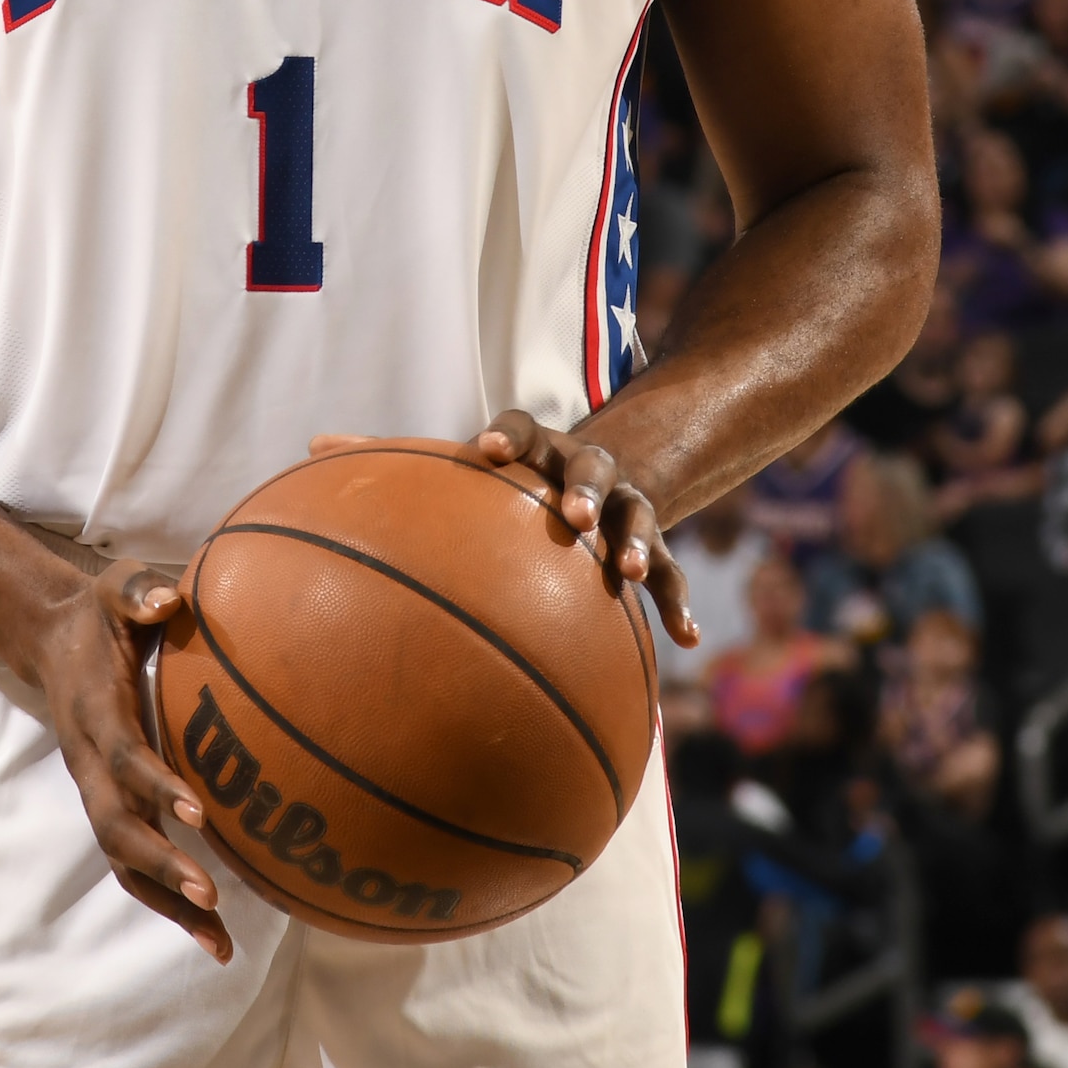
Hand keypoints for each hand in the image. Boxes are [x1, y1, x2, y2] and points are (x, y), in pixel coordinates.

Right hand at [37, 562, 229, 963]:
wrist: (51, 638)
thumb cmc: (98, 613)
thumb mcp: (113, 587)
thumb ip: (138, 590)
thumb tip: (170, 596)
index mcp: (96, 716)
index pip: (123, 759)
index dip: (156, 788)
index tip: (198, 815)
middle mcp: (90, 765)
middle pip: (117, 830)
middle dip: (161, 867)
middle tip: (211, 895)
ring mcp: (98, 791)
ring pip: (124, 860)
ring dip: (167, 904)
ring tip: (219, 944)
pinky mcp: (112, 804)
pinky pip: (135, 862)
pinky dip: (169, 901)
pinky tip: (216, 933)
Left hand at [472, 410, 693, 646]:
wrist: (595, 482)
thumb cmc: (527, 493)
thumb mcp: (499, 484)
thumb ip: (459, 498)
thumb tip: (381, 547)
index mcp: (548, 451)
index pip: (525, 430)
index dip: (510, 436)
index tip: (491, 449)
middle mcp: (594, 471)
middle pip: (593, 471)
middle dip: (586, 492)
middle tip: (578, 517)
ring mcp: (627, 505)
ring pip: (637, 518)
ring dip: (635, 543)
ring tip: (630, 571)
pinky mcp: (652, 544)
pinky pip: (668, 574)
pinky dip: (675, 605)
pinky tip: (686, 637)